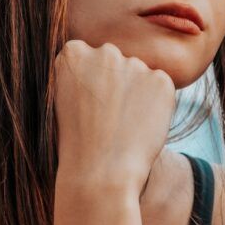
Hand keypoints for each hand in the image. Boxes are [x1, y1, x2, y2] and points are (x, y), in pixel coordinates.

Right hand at [52, 39, 175, 195]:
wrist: (100, 172)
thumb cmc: (75, 143)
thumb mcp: (62, 100)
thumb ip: (81, 75)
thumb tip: (103, 69)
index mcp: (73, 52)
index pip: (88, 57)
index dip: (90, 84)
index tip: (87, 106)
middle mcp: (104, 51)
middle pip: (115, 62)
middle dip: (115, 83)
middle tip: (108, 118)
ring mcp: (135, 64)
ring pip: (139, 75)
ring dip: (136, 94)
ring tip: (123, 126)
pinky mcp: (161, 80)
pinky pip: (160, 87)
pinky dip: (156, 104)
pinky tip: (140, 127)